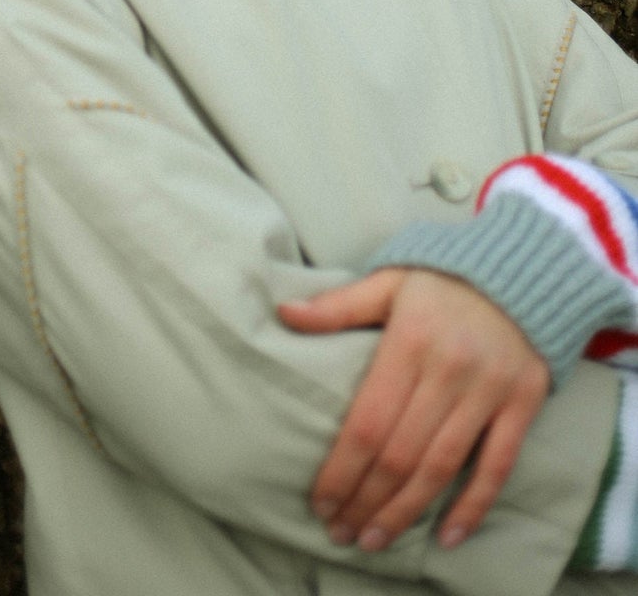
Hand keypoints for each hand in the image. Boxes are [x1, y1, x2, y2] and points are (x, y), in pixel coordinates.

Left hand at [278, 267, 549, 554]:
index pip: (368, 422)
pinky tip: (445, 537)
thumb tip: (283, 312)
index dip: (342, 469)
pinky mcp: (523, 404)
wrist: (525, 268)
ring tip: (375, 540)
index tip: (320, 503)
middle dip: (366, 500)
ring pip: (442, 467)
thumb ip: (339, 305)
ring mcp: (489, 391)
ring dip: (406, 511)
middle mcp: (449, 370)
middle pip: (400, 454)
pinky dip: (473, 506)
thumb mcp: (389, 280)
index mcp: (409, 341)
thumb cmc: (443, 278)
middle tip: (341, 534)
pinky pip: (497, 466)